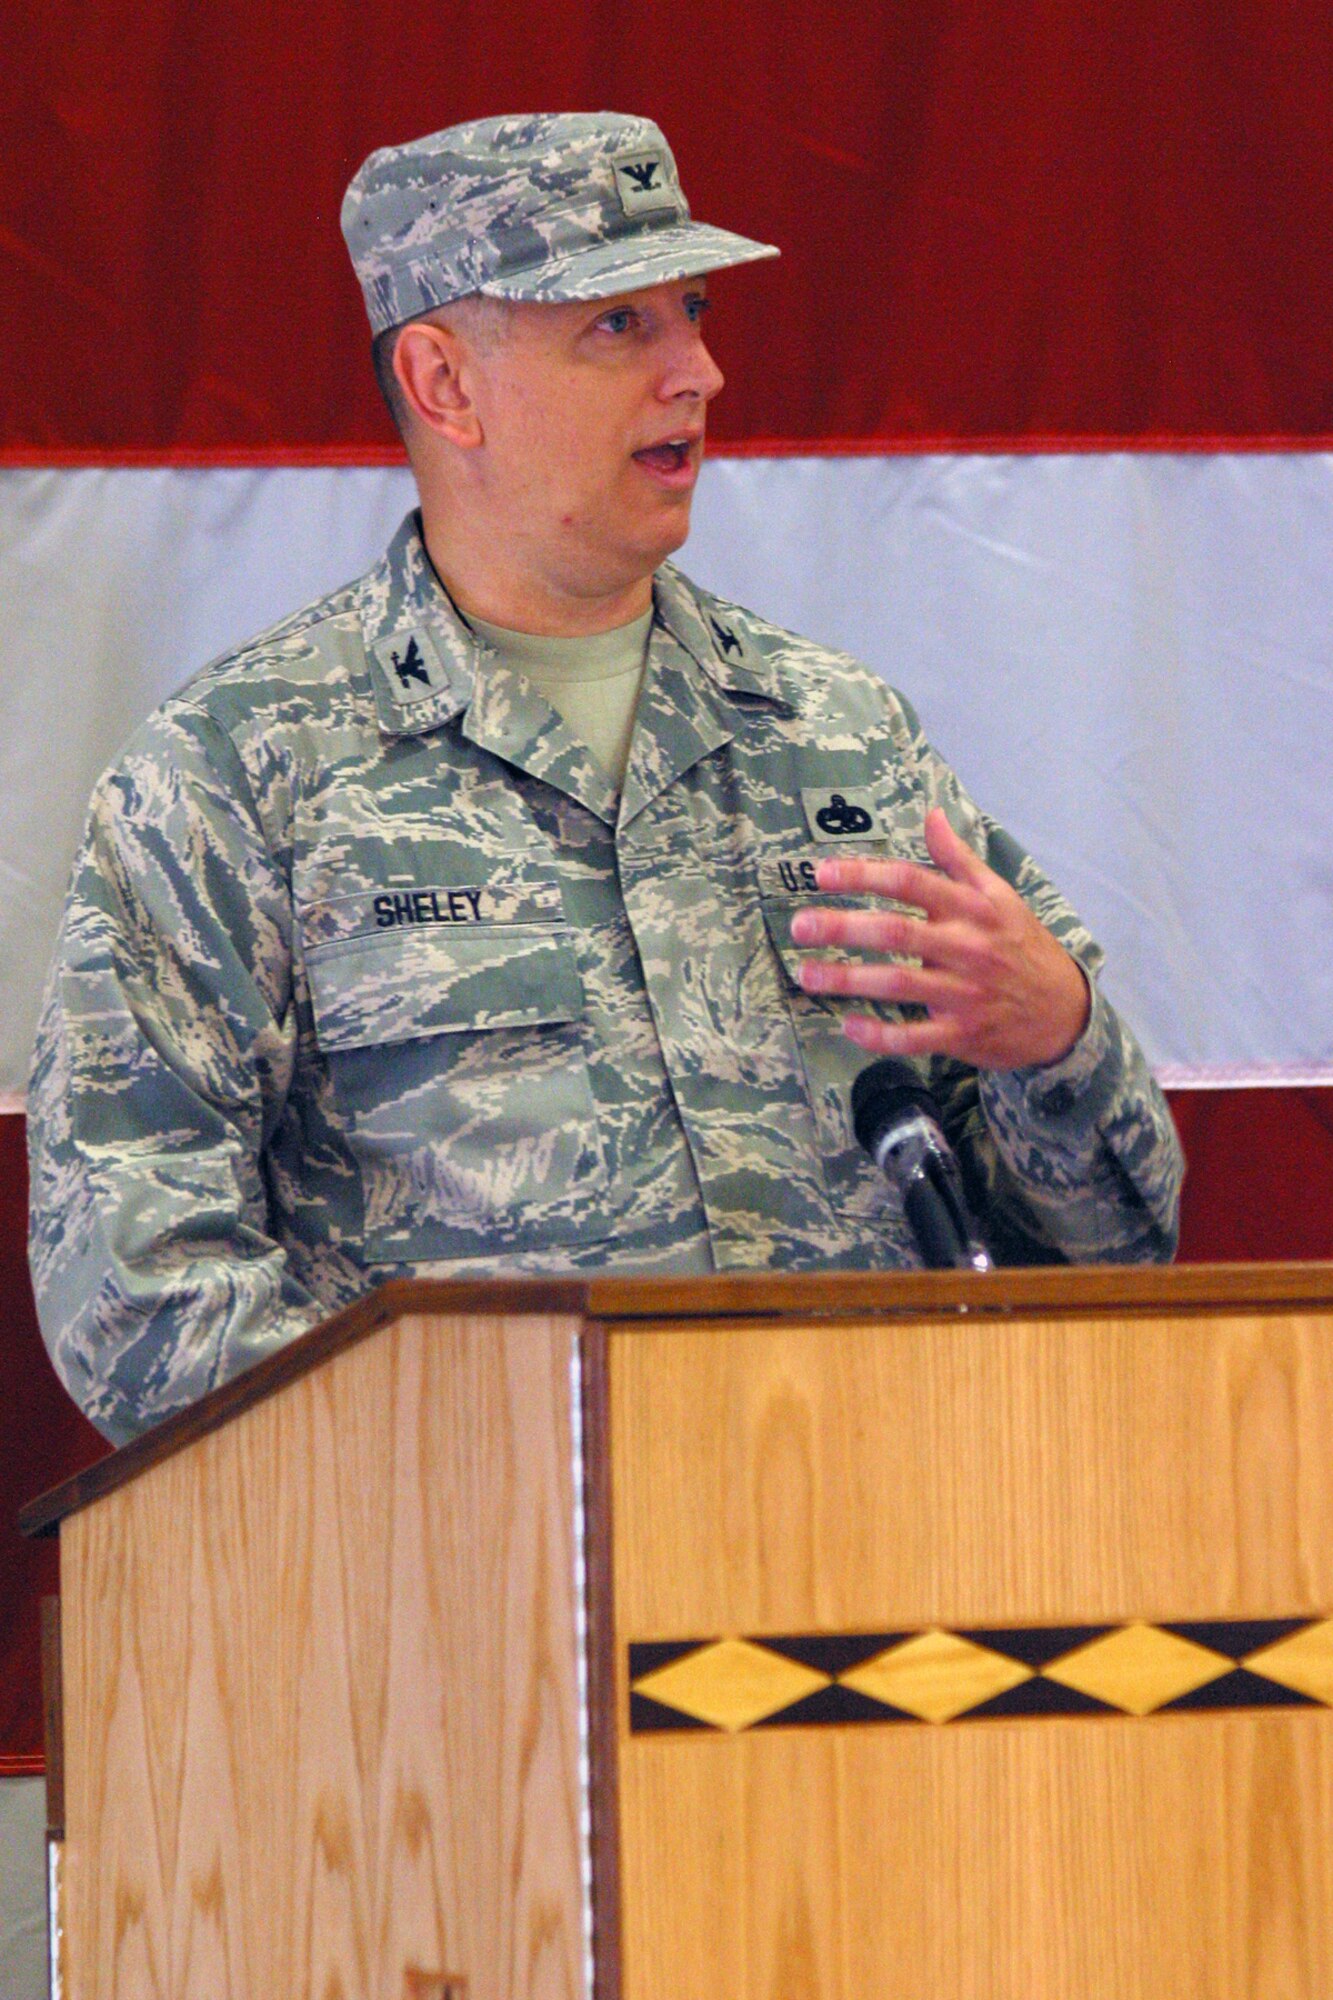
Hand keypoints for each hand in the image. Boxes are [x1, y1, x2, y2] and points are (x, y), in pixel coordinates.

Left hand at [789, 808, 1090, 1068]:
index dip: (865, 874)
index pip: (911, 882)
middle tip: (799, 926)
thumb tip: (932, 814)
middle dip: (843, 927)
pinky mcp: (961, 1034)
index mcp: (972, 909)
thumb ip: (958, 858)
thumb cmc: (1021, 946)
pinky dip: (880, 1034)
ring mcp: (963, 994)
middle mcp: (967, 948)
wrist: (1064, 1011)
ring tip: (806, 974)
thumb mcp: (1000, 895)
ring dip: (847, 981)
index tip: (822, 872)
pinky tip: (848, 1025)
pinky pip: (914, 1036)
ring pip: (897, 984)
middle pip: (897, 932)